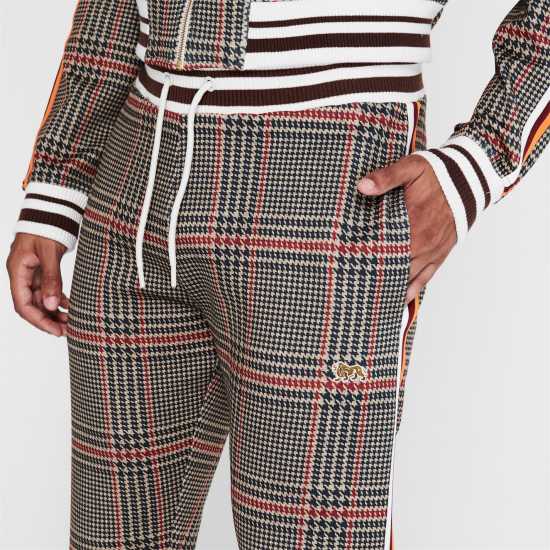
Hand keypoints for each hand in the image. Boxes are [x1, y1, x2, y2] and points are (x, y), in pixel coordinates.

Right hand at [6, 233, 69, 336]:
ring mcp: (30, 272)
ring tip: (71, 320)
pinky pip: (47, 289)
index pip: (23, 304)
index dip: (39, 320)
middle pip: (31, 305)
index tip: (55, 331)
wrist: (50, 209)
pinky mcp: (41, 269)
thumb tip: (52, 305)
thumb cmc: (46, 226)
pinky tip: (68, 305)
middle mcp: (21, 274)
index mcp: (17, 271)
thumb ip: (51, 278)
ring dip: (54, 310)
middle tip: (67, 329)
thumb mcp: (49, 252)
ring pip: (40, 298)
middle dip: (48, 319)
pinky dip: (57, 298)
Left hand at [357, 154, 456, 303]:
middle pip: (392, 264)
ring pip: (407, 275)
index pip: (382, 245)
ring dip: (390, 284)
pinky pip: (426, 277)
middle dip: (373, 273)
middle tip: (353, 284)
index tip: (347, 264)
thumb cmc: (439, 173)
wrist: (472, 178)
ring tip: (370, 295)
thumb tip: (362, 186)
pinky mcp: (441, 254)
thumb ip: (386, 177)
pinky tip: (399, 298)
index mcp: (411, 221)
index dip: (364, 256)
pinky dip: (412, 289)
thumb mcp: (411, 168)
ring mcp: (432, 251)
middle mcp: (421, 241)